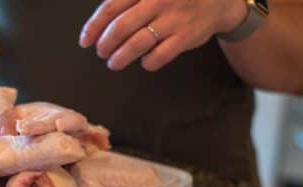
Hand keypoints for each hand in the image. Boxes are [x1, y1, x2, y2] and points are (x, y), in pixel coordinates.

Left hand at [79, 0, 247, 71]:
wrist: (217, 1)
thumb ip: (128, 2)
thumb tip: (99, 24)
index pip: (111, 7)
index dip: (94, 27)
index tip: (85, 41)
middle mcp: (157, 0)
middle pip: (121, 27)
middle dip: (105, 44)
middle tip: (101, 53)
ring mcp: (172, 19)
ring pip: (138, 43)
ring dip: (121, 57)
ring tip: (113, 63)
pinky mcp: (186, 36)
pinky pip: (160, 55)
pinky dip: (148, 62)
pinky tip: (144, 62)